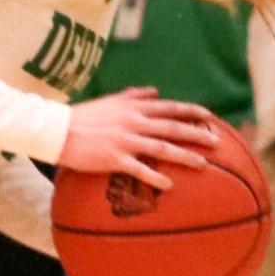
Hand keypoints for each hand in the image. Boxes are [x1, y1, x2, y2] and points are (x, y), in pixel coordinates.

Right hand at [61, 86, 221, 191]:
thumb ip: (133, 96)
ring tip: (203, 164)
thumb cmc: (83, 116)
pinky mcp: (114, 157)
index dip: (190, 111)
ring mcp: (125, 140)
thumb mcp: (110, 101)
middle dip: (196, 134)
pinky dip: (155, 176)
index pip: (168, 108)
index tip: (209, 116)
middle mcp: (133, 122)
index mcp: (133, 108)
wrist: (58, 130)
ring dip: (184, 156)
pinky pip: (139, 169)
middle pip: (172, 127)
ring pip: (162, 147)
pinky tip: (169, 184)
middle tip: (216, 142)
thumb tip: (154, 91)